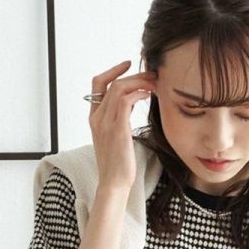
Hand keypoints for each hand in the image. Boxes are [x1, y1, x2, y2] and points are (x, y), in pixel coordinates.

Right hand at [88, 59, 156, 193]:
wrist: (114, 184)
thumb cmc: (118, 165)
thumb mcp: (116, 137)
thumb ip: (119, 118)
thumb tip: (132, 102)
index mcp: (94, 118)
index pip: (97, 84)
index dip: (113, 70)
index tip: (129, 65)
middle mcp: (97, 118)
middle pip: (112, 83)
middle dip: (134, 75)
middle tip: (151, 75)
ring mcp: (106, 123)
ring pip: (119, 88)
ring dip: (139, 82)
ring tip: (154, 84)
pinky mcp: (117, 130)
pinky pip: (125, 101)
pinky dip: (138, 93)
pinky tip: (149, 96)